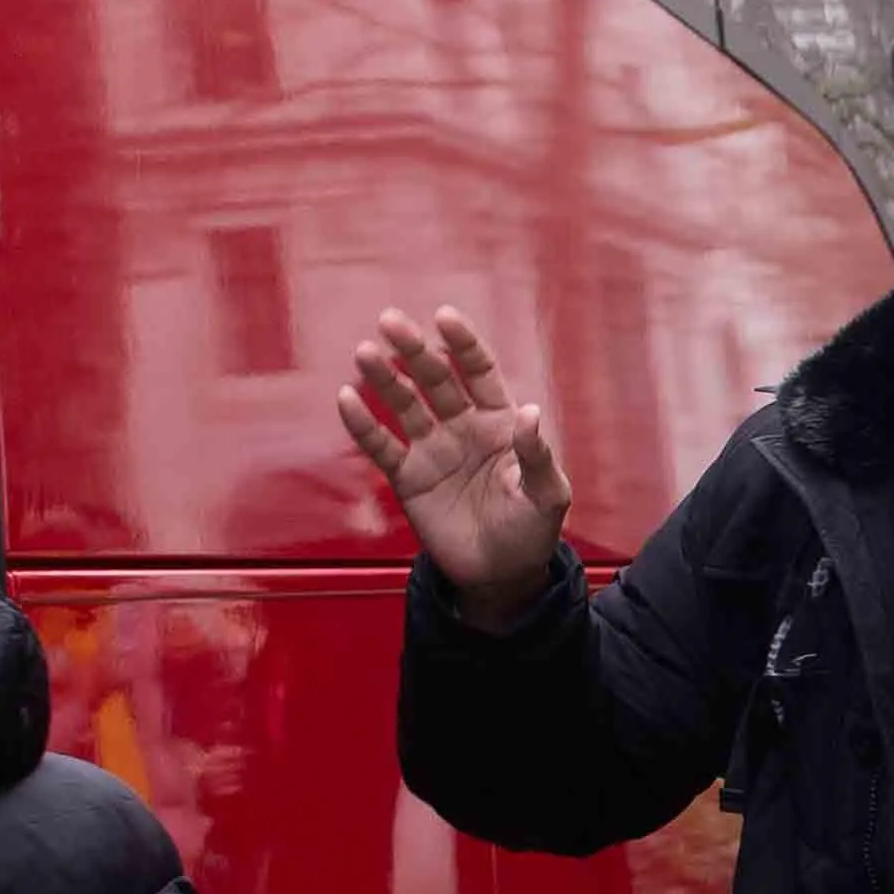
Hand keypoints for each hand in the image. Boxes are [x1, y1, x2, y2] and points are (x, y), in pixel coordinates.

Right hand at [338, 307, 573, 623]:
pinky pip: (382, 446)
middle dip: (414, 350)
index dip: (463, 344)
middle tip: (390, 321)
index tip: (444, 317)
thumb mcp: (547, 495)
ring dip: (384, 379)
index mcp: (500, 422)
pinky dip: (363, 424)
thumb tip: (530, 413)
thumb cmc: (531, 532)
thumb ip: (537, 455)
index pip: (479, 372)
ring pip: (404, 405)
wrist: (501, 576)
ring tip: (364, 352)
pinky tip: (347, 398)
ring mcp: (433, 450)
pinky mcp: (408, 478)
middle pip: (435, 379)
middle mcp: (463, 427)